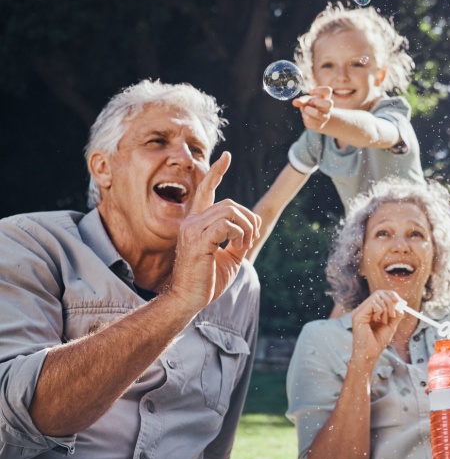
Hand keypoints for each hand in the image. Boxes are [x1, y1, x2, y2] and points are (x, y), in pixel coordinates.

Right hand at [169, 152, 260, 312]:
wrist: (188, 301)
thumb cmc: (206, 281)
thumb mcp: (229, 258)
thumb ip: (238, 240)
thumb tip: (252, 228)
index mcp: (197, 223)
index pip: (205, 190)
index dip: (216, 172)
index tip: (226, 157)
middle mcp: (192, 221)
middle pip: (229, 203)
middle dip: (248, 218)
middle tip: (252, 238)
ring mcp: (192, 229)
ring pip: (229, 211)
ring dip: (246, 227)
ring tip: (245, 244)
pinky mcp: (198, 240)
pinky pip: (226, 225)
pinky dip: (240, 234)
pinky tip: (239, 246)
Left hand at [294, 86, 332, 131]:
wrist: (315, 119)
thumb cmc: (311, 106)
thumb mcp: (307, 101)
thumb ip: (301, 101)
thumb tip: (294, 102)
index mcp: (325, 98)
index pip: (328, 91)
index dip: (319, 90)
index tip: (310, 92)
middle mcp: (328, 107)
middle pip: (329, 103)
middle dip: (317, 102)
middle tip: (310, 102)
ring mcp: (325, 117)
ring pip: (317, 113)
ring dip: (307, 110)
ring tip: (305, 109)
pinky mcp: (320, 125)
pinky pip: (310, 120)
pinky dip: (305, 116)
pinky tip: (306, 116)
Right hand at [350, 290, 404, 368]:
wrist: (370, 354)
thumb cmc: (378, 342)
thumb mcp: (390, 326)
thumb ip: (396, 315)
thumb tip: (402, 305)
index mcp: (370, 310)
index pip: (381, 295)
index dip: (392, 296)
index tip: (402, 303)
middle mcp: (364, 309)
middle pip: (379, 293)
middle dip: (391, 301)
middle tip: (395, 313)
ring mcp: (360, 311)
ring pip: (377, 297)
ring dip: (386, 308)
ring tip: (383, 322)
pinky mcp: (358, 315)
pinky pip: (373, 303)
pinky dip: (380, 311)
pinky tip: (377, 321)